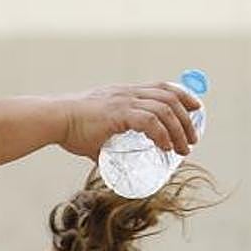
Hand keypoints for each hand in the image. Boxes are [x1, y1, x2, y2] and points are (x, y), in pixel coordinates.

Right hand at [58, 83, 200, 159]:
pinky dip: (162, 134)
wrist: (54, 119)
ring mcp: (124, 101)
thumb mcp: (97, 132)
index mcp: (126, 93)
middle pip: (170, 98)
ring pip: (164, 109)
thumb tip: (111, 163)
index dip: (183, 96)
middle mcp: (128, 93)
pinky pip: (149, 121)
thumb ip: (108, 144)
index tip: (196, 109)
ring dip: (179, 130)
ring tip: (183, 149)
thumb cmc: (71, 128)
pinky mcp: (118, 113)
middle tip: (192, 139)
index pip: (162, 88)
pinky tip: (166, 147)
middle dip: (187, 119)